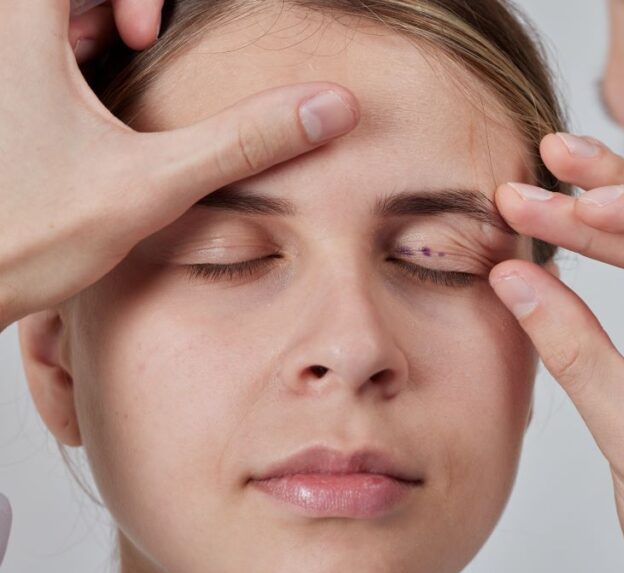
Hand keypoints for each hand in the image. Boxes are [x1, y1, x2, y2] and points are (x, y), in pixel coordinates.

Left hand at [0, 0, 360, 330]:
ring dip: (94, 29)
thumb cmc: (22, 236)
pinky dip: (72, 57)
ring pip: (49, 13)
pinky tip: (94, 112)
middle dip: (114, 8)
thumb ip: (245, 141)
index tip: (145, 33)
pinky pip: (31, 45)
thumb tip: (329, 109)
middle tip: (140, 45)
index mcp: (19, 29)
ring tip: (120, 85)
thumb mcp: (153, 184)